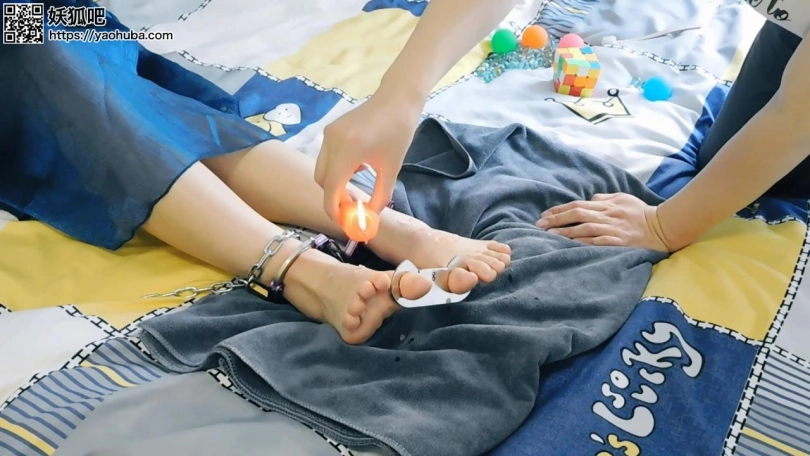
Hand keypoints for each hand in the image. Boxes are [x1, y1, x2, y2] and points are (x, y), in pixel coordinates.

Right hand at [314, 89, 423, 219]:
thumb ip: (380, 196)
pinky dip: (336, 169)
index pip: (331, 188)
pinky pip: (326, 157)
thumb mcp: (392, 168)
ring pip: (321, 169)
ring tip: (355, 187)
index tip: (343, 221)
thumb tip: (369, 217)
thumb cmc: (399, 132)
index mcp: (349, 150)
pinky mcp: (330, 129)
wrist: (396, 99)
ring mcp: (329, 133)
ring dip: (334, 183)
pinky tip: (356, 167)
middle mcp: (333, 141)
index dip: (333, 209)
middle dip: (333, 197)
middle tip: (351, 207)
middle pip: (321, 180)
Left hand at [535, 193, 671, 251]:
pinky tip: (569, 246)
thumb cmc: (642, 213)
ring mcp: (612, 229)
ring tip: (548, 236)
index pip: (578, 205)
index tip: (543, 216)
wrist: (663, 227)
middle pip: (577, 215)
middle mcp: (607, 216)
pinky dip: (581, 244)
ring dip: (564, 232)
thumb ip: (604, 198)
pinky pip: (596, 243)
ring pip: (584, 229)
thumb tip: (588, 199)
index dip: (559, 210)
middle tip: (539, 225)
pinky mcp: (618, 243)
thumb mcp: (623, 199)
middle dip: (556, 220)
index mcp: (607, 205)